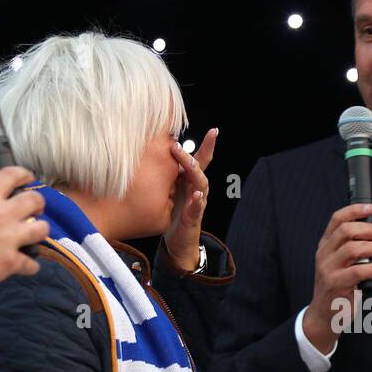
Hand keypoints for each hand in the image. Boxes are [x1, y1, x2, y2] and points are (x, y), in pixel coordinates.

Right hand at [0, 166, 49, 295]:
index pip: (12, 174)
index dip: (25, 175)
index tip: (29, 180)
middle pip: (35, 200)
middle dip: (39, 205)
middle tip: (36, 212)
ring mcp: (7, 238)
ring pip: (43, 229)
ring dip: (39, 234)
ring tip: (32, 238)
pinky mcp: (10, 261)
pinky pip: (32, 263)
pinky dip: (29, 266)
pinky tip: (23, 265)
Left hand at [163, 128, 217, 272]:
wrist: (179, 240)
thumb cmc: (174, 212)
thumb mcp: (170, 189)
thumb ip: (169, 172)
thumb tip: (156, 150)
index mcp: (190, 180)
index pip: (200, 160)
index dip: (208, 146)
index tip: (214, 130)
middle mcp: (197, 189)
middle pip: (198, 168)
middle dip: (188, 156)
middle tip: (177, 146)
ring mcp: (198, 203)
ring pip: (201, 184)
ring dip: (194, 173)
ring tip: (187, 164)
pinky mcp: (194, 218)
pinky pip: (197, 208)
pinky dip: (197, 201)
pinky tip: (196, 194)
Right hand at [304, 204, 371, 353]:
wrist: (324, 315)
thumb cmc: (338, 287)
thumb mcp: (346, 263)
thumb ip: (360, 243)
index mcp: (326, 245)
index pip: (337, 219)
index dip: (355, 210)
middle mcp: (324, 254)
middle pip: (346, 230)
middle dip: (370, 230)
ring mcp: (328, 269)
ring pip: (352, 248)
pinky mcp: (335, 285)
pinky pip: (358, 271)